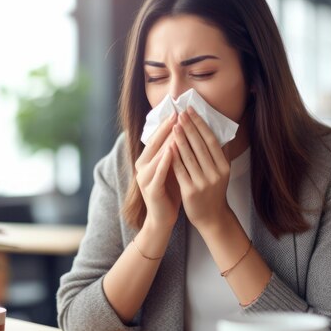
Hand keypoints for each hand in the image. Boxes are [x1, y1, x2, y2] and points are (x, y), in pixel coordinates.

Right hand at [135, 113, 181, 230]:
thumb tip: (188, 133)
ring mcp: (144, 178)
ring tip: (176, 128)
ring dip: (166, 141)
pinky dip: (165, 161)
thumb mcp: (172, 168)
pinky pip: (158, 172)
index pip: (156, 138)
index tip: (178, 111)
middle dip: (166, 128)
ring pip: (156, 156)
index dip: (166, 125)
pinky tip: (172, 151)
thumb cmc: (170, 191)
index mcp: (147, 160)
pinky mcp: (150, 189)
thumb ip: (175, 152)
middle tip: (177, 114)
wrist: (162, 218)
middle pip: (154, 143)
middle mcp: (142, 166)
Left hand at [170, 107, 231, 230]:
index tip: (191, 111)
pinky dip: (174, 157)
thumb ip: (220, 153)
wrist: (211, 217)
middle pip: (200, 146)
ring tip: (174, 125)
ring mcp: (203, 183)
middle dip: (189, 127)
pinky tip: (168, 146)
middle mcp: (215, 173)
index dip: (201, 124)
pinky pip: (180, 170)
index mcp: (224, 166)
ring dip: (180, 139)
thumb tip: (217, 130)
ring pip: (189, 156)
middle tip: (180, 113)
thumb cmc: (214, 191)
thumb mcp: (222, 172)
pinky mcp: (190, 191)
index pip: (211, 140)